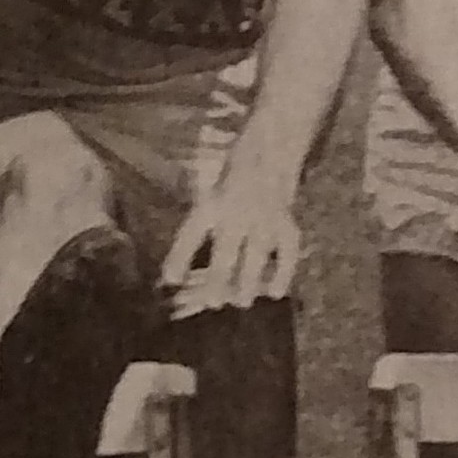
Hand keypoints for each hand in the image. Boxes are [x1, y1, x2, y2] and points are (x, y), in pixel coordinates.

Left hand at [162, 170, 299, 319]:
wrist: (269, 154)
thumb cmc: (231, 184)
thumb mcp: (208, 201)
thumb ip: (194, 237)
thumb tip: (173, 278)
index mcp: (212, 205)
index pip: (192, 233)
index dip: (180, 256)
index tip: (171, 280)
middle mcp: (237, 211)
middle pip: (226, 249)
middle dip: (219, 277)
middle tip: (213, 303)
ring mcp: (264, 218)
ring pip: (256, 253)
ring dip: (249, 279)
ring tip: (242, 302)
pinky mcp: (286, 225)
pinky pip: (287, 252)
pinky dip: (283, 273)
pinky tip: (276, 292)